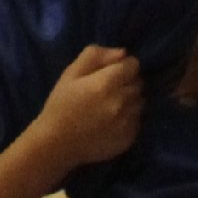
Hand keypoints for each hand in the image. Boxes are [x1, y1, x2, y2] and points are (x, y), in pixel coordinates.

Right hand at [21, 44, 148, 169]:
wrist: (57, 144)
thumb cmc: (61, 105)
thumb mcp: (71, 73)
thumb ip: (96, 56)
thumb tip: (122, 53)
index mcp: (107, 82)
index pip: (134, 65)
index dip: (123, 66)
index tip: (111, 73)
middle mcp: (123, 101)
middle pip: (138, 83)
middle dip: (127, 82)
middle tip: (109, 90)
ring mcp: (128, 121)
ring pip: (140, 102)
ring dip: (130, 100)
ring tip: (110, 107)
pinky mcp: (129, 138)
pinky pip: (138, 120)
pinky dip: (129, 118)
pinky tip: (111, 122)